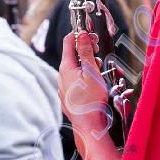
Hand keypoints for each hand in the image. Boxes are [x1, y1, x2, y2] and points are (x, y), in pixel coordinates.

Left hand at [58, 31, 109, 145]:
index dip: (80, 35)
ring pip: (75, 68)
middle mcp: (61, 75)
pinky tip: (93, 84)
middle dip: (86, 52)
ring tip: (98, 73)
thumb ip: (86, 52)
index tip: (91, 36)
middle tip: (98, 56)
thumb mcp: (92, 72)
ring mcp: (63, 85)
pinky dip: (83, 77)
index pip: (68, 41)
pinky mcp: (67, 94)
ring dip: (86, 66)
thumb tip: (81, 35)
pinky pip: (74, 80)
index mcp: (66, 67)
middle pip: (72, 55)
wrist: (88, 124)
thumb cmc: (91, 100)